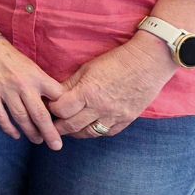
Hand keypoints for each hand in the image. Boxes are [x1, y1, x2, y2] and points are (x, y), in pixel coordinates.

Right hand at [0, 37, 64, 148]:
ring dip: (31, 133)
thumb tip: (50, 102)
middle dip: (50, 133)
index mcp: (35, 75)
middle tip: (56, 145)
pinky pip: (0, 116)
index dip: (62, 110)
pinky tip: (15, 135)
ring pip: (21, 118)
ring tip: (37, 141)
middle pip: (40, 115)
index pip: (57, 97)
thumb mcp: (29, 64)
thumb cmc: (7, 54)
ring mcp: (5, 90)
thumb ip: (40, 82)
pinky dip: (8, 128)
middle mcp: (22, 85)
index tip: (65, 120)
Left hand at [48, 37, 175, 139]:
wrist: (148, 64)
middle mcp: (100, 108)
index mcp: (88, 92)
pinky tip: (87, 128)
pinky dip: (94, 132)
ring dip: (74, 132)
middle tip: (49, 124)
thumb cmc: (116, 61)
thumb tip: (54, 94)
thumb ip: (70, 84)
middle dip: (57, 127)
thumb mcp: (87, 68)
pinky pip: (106, 133)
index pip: (61, 110)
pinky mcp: (126, 121)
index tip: (46, 105)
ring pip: (88, 133)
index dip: (51, 109)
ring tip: (65, 128)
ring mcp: (114, 117)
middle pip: (71, 126)